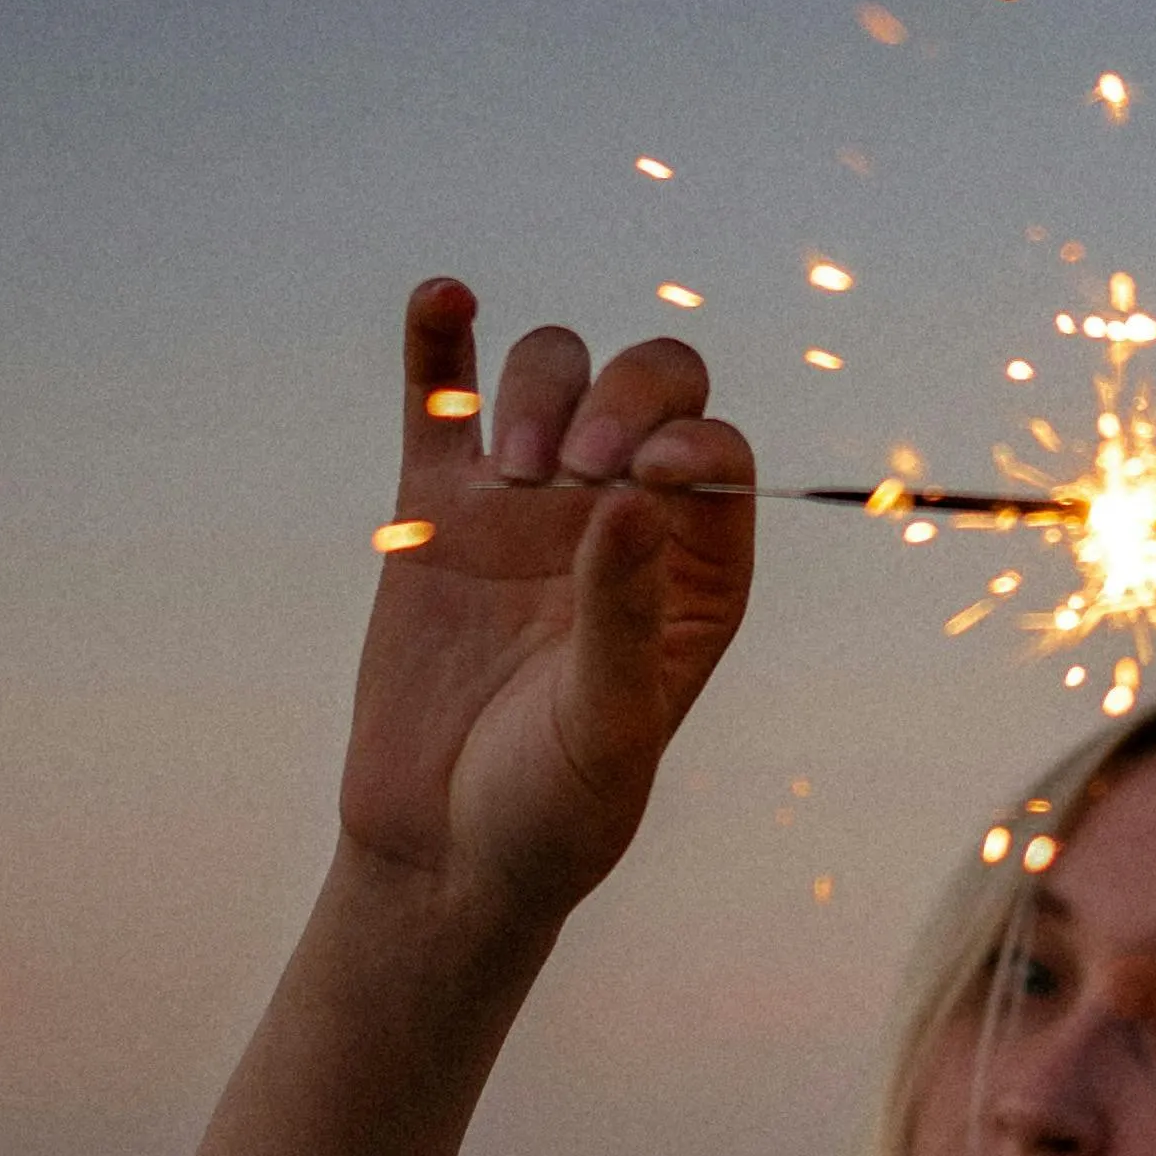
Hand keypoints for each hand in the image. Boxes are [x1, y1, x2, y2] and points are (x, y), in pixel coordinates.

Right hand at [338, 276, 755, 934]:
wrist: (443, 856)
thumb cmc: (552, 813)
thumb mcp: (607, 731)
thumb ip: (624, 616)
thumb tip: (636, 498)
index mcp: (696, 573)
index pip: (717, 458)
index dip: (688, 442)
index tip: (644, 478)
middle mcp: (622, 520)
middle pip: (648, 389)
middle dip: (618, 398)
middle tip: (567, 472)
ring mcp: (527, 505)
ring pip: (550, 377)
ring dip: (537, 392)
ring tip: (509, 479)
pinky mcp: (438, 509)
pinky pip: (439, 398)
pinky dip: (438, 343)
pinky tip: (444, 300)